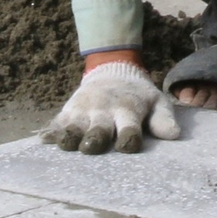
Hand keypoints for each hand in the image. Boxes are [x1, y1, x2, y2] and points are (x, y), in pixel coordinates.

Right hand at [44, 62, 181, 153]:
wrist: (114, 70)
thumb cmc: (138, 96)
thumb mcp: (156, 102)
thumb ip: (163, 119)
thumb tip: (173, 135)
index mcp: (128, 111)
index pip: (130, 128)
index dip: (129, 138)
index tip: (127, 145)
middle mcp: (104, 112)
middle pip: (98, 129)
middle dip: (95, 138)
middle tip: (91, 146)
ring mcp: (84, 111)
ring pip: (74, 127)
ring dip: (70, 136)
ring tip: (65, 143)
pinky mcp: (68, 111)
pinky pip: (57, 123)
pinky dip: (50, 131)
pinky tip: (43, 139)